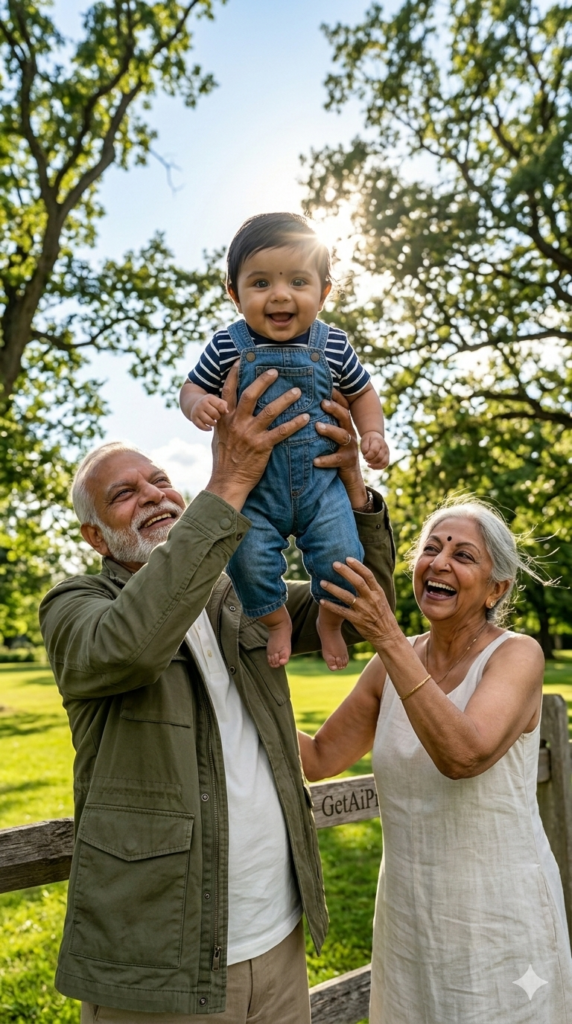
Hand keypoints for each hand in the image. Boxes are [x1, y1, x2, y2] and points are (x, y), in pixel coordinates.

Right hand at [191, 394, 228, 430]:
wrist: (195, 405)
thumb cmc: (210, 404)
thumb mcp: (217, 401)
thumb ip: (224, 405)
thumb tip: (226, 412)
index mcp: (209, 398)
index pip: (220, 405)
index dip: (223, 411)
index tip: (223, 412)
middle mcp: (202, 403)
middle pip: (214, 414)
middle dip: (218, 417)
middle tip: (217, 417)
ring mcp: (197, 411)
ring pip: (208, 421)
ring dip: (213, 423)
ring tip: (214, 422)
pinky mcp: (193, 418)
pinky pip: (201, 426)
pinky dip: (207, 428)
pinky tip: (210, 428)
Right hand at [206, 361, 309, 510]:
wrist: (228, 482)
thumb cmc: (224, 461)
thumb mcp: (220, 437)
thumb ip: (224, 421)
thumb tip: (226, 408)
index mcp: (224, 419)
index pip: (228, 392)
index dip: (235, 375)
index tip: (241, 360)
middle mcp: (236, 423)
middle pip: (250, 395)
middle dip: (263, 380)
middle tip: (276, 371)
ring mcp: (250, 434)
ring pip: (269, 411)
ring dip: (285, 399)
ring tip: (298, 392)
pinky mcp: (262, 447)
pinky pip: (282, 432)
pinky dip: (295, 423)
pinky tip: (305, 417)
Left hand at [313, 391, 367, 507]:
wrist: (348, 477)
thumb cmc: (332, 451)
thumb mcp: (329, 435)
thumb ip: (321, 421)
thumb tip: (303, 406)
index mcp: (343, 424)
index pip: (342, 406)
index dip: (336, 396)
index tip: (326, 386)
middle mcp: (349, 433)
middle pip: (344, 416)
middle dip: (334, 408)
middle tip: (322, 402)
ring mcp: (349, 447)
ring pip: (342, 435)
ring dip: (330, 430)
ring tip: (317, 426)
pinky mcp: (347, 462)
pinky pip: (337, 460)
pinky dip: (326, 460)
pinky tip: (315, 460)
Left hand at [319, 557, 401, 649]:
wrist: (387, 635)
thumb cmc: (382, 614)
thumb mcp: (381, 598)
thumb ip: (371, 587)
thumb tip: (360, 572)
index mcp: (378, 592)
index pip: (368, 575)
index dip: (358, 566)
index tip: (347, 558)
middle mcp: (371, 599)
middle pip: (357, 582)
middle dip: (345, 572)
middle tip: (334, 564)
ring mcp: (364, 610)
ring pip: (347, 596)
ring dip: (333, 588)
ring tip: (322, 582)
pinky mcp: (357, 620)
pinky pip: (341, 611)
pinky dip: (331, 606)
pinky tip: (322, 601)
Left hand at [361, 431, 389, 469]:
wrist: (375, 436)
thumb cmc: (368, 440)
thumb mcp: (364, 441)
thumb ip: (364, 448)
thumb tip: (366, 457)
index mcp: (378, 441)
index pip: (374, 451)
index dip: (368, 456)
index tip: (364, 457)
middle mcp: (384, 447)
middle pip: (379, 457)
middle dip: (371, 461)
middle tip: (366, 459)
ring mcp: (387, 452)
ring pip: (384, 462)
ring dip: (375, 465)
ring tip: (368, 464)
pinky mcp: (387, 457)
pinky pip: (385, 464)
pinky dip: (378, 467)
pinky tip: (372, 466)